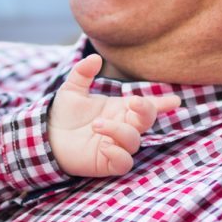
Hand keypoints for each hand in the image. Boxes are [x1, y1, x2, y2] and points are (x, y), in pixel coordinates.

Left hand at [47, 54, 180, 176]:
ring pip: (134, 140)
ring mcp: (116, 145)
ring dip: (119, 131)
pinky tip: (103, 145)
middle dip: (145, 110)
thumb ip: (83, 72)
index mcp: (119, 108)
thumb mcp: (72, 89)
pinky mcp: (107, 162)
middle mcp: (122, 126)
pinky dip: (118, 153)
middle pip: (146, 120)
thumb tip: (95, 58)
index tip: (175, 100)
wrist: (47, 136)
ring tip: (96, 124)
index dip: (162, 103)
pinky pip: (124, 162)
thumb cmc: (64, 113)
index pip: (146, 106)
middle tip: (132, 102)